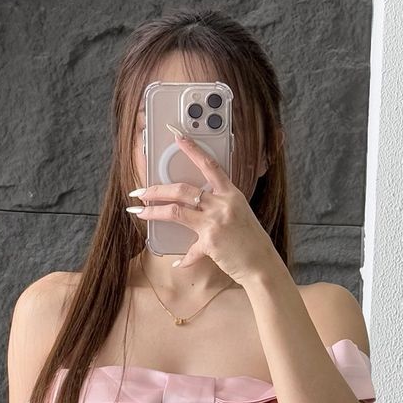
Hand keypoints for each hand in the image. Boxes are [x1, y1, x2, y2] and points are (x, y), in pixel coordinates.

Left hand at [127, 128, 279, 286]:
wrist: (262, 264)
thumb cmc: (250, 240)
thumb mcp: (238, 214)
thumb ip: (218, 205)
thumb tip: (196, 203)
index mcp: (231, 194)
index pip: (209, 165)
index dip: (192, 150)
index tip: (178, 137)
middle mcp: (222, 204)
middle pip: (182, 189)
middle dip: (156, 190)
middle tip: (140, 192)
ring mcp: (215, 223)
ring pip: (175, 211)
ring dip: (153, 212)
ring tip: (139, 212)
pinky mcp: (210, 243)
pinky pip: (189, 251)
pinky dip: (182, 259)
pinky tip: (176, 262)